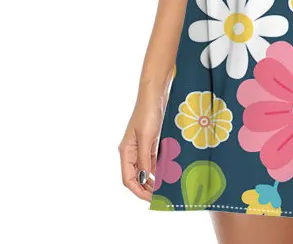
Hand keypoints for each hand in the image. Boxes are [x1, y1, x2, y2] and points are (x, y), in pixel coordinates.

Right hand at [119, 86, 165, 200]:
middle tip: (160, 197)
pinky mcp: (150, 140)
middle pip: (135, 176)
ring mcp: (140, 146)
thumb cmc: (148, 113)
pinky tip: (166, 173)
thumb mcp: (147, 138)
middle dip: (146, 188)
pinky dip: (157, 168)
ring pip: (144, 169)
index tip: (151, 199)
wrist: (155, 94)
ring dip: (153, 179)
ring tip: (164, 188)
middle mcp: (131, 151)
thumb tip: (143, 179)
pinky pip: (151, 159)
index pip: (128, 179)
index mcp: (126, 151)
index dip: (138, 191)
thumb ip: (144, 159)